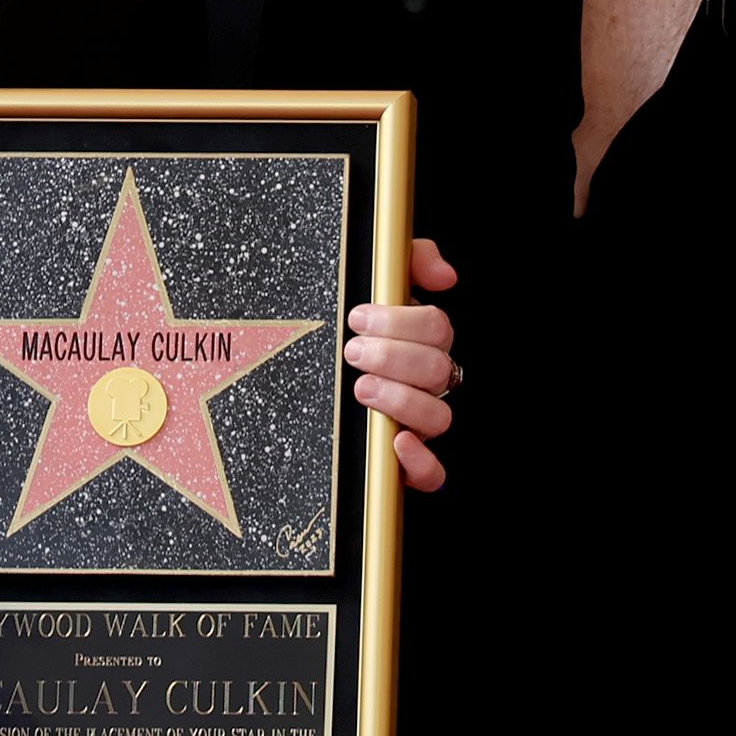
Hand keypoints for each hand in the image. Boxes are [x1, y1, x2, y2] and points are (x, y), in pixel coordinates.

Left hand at [347, 237, 460, 491]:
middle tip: (354, 351)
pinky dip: (419, 461)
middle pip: (437, 370)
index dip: (403, 322)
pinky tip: (395, 441)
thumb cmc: (343, 332)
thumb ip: (408, 260)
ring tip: (361, 388)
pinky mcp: (403, 463)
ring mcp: (417, 424)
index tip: (359, 317)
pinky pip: (432, 475)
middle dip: (393, 356)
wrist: (291, 384)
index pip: (437, 329)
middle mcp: (424, 384)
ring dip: (401, 400)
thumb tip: (444, 274)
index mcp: (421, 343)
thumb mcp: (370, 284)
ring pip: (439, 418)